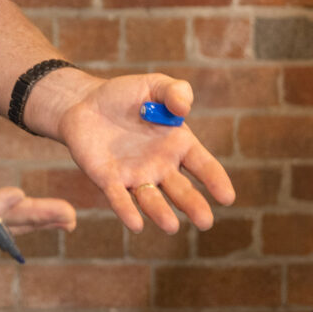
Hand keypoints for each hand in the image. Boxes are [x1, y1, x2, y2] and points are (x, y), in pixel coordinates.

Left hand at [49, 72, 234, 232]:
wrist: (84, 103)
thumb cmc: (125, 95)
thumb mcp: (153, 85)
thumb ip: (174, 91)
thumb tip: (183, 107)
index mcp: (178, 145)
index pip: (203, 166)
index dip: (216, 180)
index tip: (227, 197)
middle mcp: (160, 166)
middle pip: (181, 190)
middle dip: (193, 205)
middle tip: (205, 222)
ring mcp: (135, 176)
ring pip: (152, 199)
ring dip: (161, 213)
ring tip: (171, 226)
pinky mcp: (109, 180)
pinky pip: (120, 198)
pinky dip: (127, 211)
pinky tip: (136, 224)